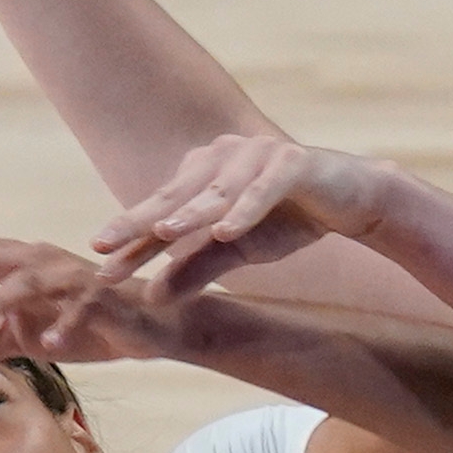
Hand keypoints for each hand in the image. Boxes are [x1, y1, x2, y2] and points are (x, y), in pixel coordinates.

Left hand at [0, 204, 201, 368]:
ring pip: (28, 284)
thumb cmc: (78, 323)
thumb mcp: (11, 341)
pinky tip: (50, 344)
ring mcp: (69, 280)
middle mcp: (36, 263)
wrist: (149, 324)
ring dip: (0, 297)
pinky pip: (79, 313)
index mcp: (12, 265)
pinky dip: (65, 327)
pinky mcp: (100, 303)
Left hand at [89, 134, 393, 295]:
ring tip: (163, 234)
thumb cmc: (288, 220)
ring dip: (190, 213)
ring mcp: (257, 154)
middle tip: (104, 245)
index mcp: (202, 176)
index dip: (130, 241)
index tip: (100, 270)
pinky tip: (227, 229)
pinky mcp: (293, 161)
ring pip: (217, 191)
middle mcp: (222, 157)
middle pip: (175, 197)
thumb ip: (195, 268)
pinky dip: (246, 208)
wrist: (353, 198)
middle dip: (139, 223)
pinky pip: (265, 189)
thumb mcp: (237, 252)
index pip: (160, 213)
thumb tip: (152, 298)